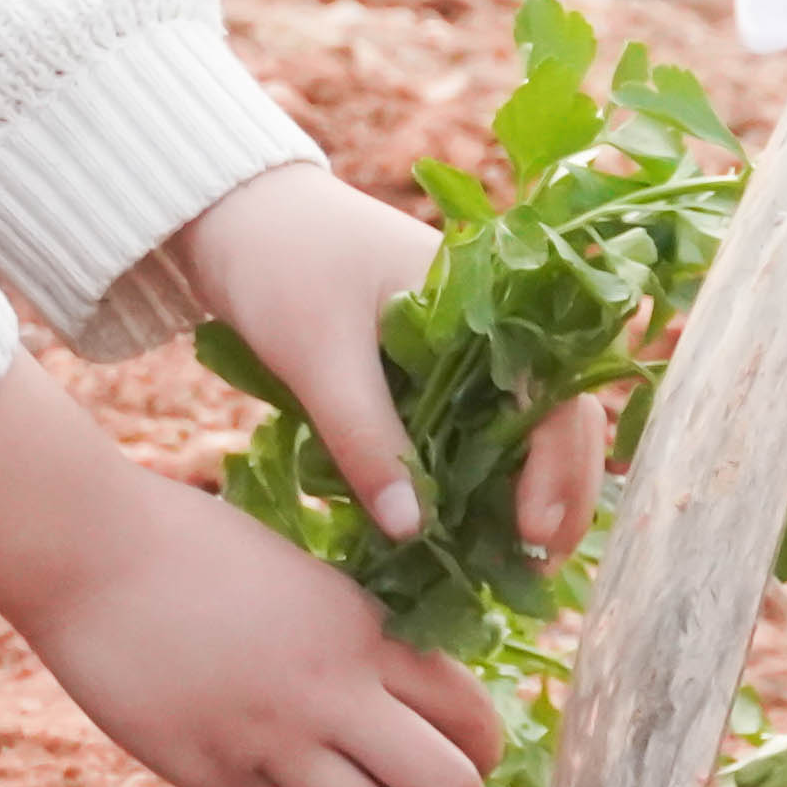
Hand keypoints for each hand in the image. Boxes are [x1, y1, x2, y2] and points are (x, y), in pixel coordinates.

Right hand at [0, 367, 507, 786]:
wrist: (90, 552)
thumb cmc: (192, 545)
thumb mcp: (301, 576)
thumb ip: (355, 638)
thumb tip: (401, 709)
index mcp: (365, 628)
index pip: (472, 717)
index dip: (481, 755)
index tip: (464, 762)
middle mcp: (335, 690)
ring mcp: (275, 741)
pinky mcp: (216, 777)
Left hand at [170, 157, 609, 559]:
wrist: (229, 215)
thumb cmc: (280, 263)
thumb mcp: (320, 355)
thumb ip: (366, 439)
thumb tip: (414, 535)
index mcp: (486, 303)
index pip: (553, 395)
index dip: (558, 468)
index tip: (532, 532)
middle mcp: (488, 329)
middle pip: (552, 420)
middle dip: (556, 495)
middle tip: (536, 571)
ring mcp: (458, 354)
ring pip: (513, 434)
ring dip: (517, 496)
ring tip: (507, 567)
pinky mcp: (421, 376)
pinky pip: (464, 435)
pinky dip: (468, 482)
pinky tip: (460, 533)